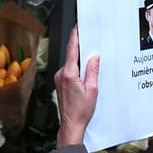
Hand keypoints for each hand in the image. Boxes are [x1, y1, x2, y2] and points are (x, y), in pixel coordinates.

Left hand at [54, 27, 98, 147]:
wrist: (71, 125)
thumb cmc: (81, 110)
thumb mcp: (92, 89)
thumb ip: (92, 71)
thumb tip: (93, 56)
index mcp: (69, 74)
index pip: (72, 50)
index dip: (75, 37)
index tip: (78, 28)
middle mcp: (61, 74)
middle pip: (72, 56)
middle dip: (81, 50)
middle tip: (92, 43)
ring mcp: (59, 78)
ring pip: (71, 64)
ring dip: (80, 62)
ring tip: (92, 63)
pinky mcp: (60, 83)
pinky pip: (69, 71)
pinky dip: (77, 70)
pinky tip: (85, 75)